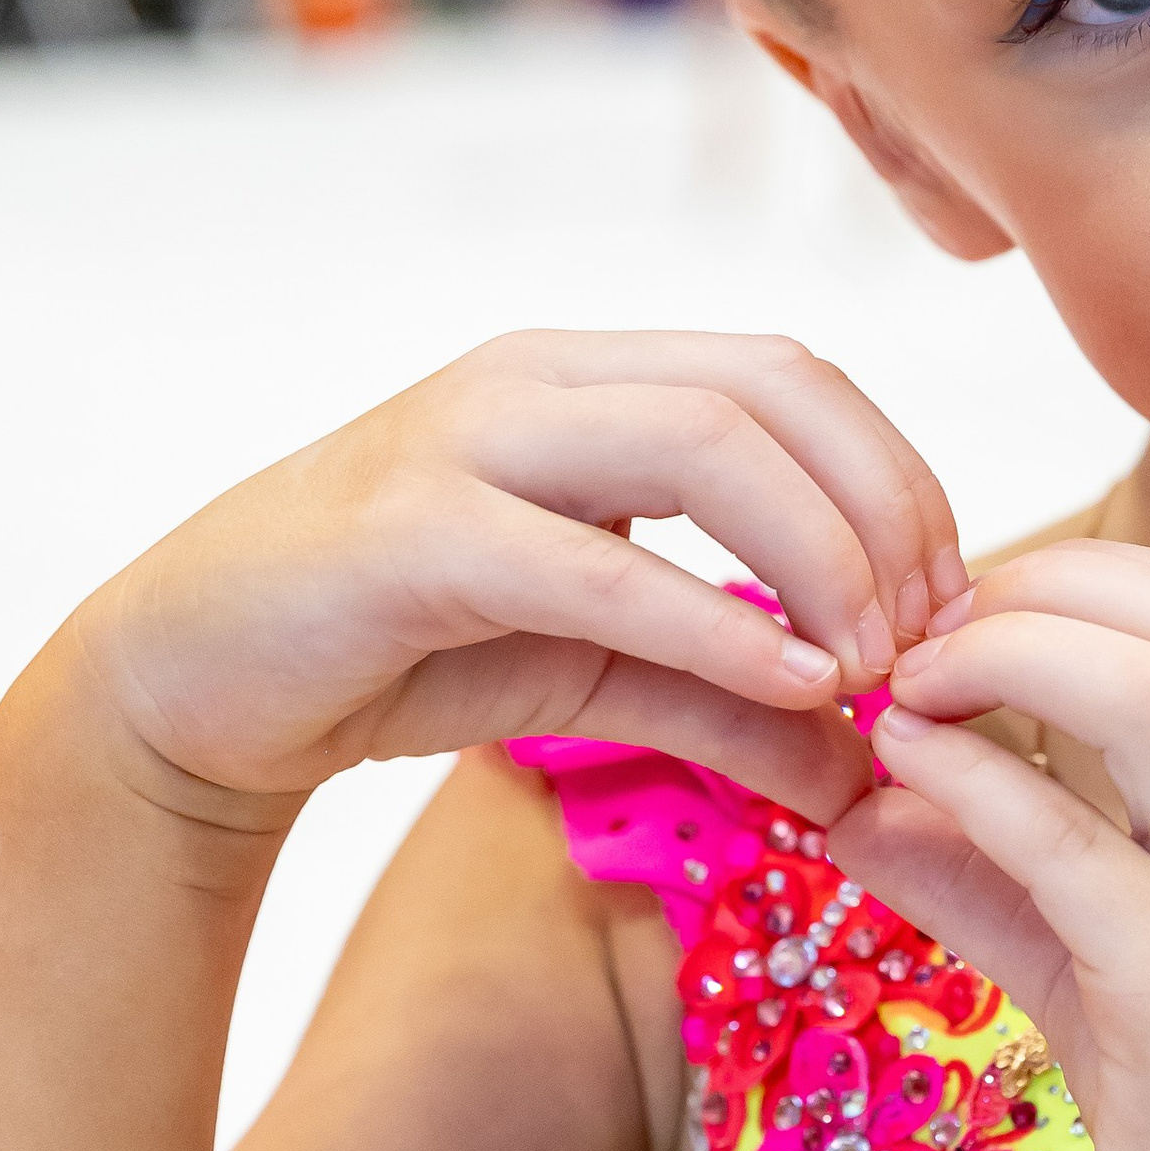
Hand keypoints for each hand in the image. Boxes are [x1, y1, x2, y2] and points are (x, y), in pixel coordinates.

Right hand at [72, 329, 964, 819]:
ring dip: (824, 556)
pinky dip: (717, 622)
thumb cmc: (409, 647)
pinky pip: (598, 560)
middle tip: (929, 641)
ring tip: (871, 667)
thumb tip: (870, 774)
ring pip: (704, 441)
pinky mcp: (413, 534)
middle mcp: (542, 381)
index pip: (797, 377)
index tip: (948, 607)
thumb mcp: (607, 673)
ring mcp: (471, 441)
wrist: (202, 678)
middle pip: (775, 388)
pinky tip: (794, 686)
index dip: (900, 478)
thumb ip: (737, 705)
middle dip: (886, 510)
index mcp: (597, 380)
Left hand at [826, 540, 1149, 1150]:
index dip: (1079, 574)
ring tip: (899, 689)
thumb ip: (997, 873)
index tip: (964, 609)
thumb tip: (860, 796)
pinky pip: (1068, 840)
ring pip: (1147, 694)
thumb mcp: (1107, 970)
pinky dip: (967, 781)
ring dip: (998, 659)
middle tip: (913, 633)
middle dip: (1034, 589)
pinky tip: (890, 777)